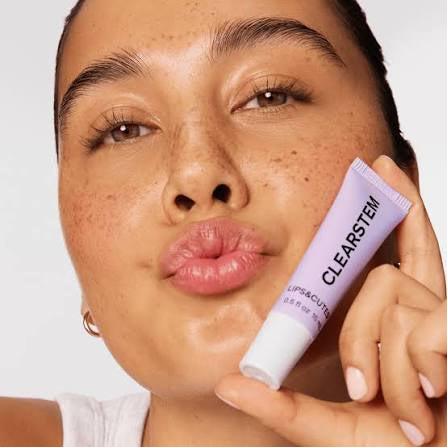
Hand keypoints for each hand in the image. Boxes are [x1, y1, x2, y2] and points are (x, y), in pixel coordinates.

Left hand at [214, 155, 446, 446]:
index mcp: (399, 322)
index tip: (380, 168)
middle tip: (366, 391)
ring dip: (390, 367)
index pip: (399, 252)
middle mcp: (428, 312)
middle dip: (362, 339)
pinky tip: (433, 392)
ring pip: (398, 303)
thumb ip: (281, 405)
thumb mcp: (327, 427)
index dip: (399, 207)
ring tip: (406, 406)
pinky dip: (419, 367)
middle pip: (379, 280)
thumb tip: (227, 382)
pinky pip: (429, 325)